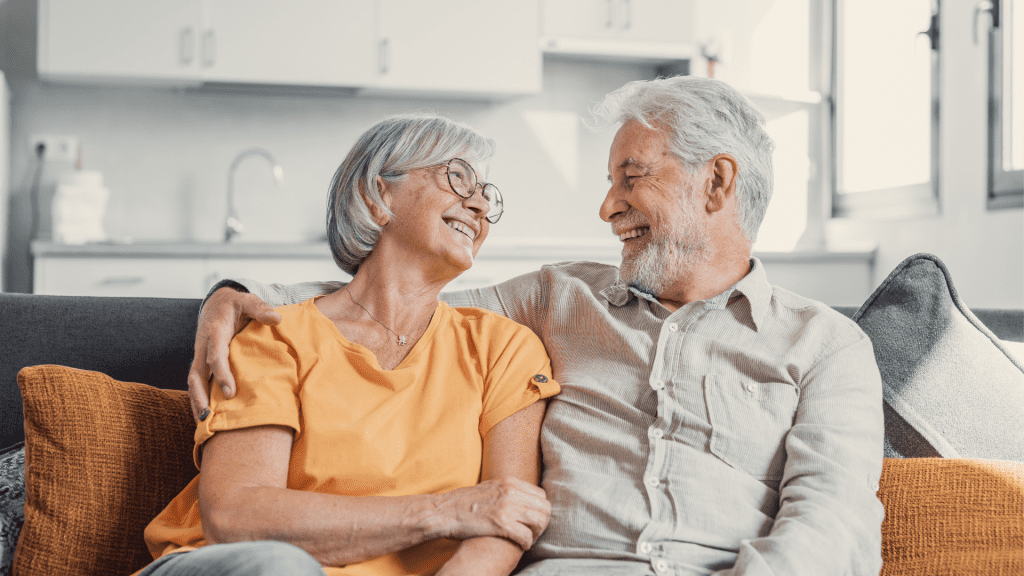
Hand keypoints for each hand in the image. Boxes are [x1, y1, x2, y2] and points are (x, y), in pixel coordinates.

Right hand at [186, 287, 281, 420]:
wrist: (217, 303)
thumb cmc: (236, 304)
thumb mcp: (248, 301)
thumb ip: (261, 309)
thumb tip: (277, 318)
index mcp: (215, 331)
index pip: (215, 355)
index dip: (221, 374)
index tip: (230, 392)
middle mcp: (203, 346)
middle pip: (196, 374)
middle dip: (200, 396)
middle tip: (208, 417)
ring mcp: (200, 356)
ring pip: (193, 382)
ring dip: (196, 403)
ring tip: (204, 425)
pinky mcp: (202, 363)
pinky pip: (198, 383)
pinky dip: (198, 400)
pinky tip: (206, 418)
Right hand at [433, 478, 550, 550]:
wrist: (444, 511)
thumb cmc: (464, 503)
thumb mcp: (489, 487)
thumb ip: (507, 490)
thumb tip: (522, 498)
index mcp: (509, 482)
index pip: (541, 495)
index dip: (540, 510)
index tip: (533, 519)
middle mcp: (511, 492)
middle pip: (544, 508)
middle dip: (542, 523)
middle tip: (533, 532)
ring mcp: (506, 507)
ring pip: (539, 522)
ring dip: (536, 534)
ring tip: (528, 539)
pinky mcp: (500, 524)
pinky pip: (526, 536)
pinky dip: (526, 543)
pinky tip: (521, 545)